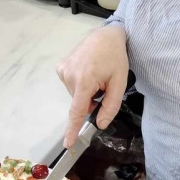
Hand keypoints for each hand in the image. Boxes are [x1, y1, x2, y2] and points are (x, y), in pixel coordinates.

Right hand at [57, 25, 128, 147]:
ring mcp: (63, 71)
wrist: (105, 36)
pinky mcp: (61, 68)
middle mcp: (69, 76)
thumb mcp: (119, 82)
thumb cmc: (115, 57)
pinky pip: (71, 86)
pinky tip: (88, 71)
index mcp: (85, 81)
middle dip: (92, 101)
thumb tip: (101, 124)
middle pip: (80, 103)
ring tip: (96, 75)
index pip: (77, 111)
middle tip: (104, 85)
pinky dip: (80, 85)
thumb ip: (111, 105)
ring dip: (86, 92)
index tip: (68, 144)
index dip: (72, 129)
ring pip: (76, 96)